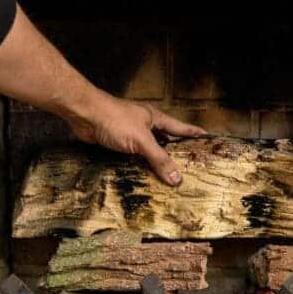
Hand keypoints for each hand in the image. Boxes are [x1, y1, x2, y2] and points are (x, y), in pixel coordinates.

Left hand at [66, 94, 206, 185]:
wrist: (84, 115)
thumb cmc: (115, 119)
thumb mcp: (142, 140)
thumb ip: (159, 159)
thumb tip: (177, 178)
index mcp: (156, 118)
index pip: (181, 127)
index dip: (194, 133)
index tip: (208, 139)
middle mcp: (145, 125)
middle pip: (166, 140)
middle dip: (176, 152)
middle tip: (189, 166)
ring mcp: (131, 134)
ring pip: (149, 150)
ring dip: (156, 162)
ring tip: (168, 177)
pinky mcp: (117, 143)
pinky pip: (133, 157)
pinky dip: (139, 166)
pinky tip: (143, 176)